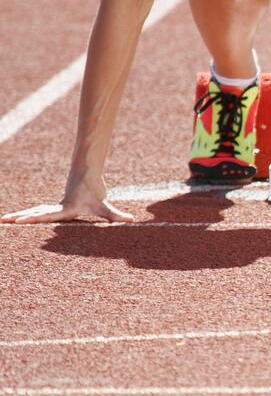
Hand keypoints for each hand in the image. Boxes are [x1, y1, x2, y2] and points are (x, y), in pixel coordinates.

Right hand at [3, 189, 132, 223]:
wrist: (87, 173)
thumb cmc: (95, 191)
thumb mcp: (105, 206)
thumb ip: (116, 215)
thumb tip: (132, 219)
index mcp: (66, 209)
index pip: (48, 215)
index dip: (34, 219)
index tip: (20, 220)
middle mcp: (56, 207)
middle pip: (34, 213)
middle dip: (19, 218)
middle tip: (2, 221)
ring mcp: (53, 205)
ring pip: (33, 211)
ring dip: (19, 216)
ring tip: (3, 221)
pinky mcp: (54, 205)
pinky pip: (37, 211)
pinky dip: (27, 215)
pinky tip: (17, 219)